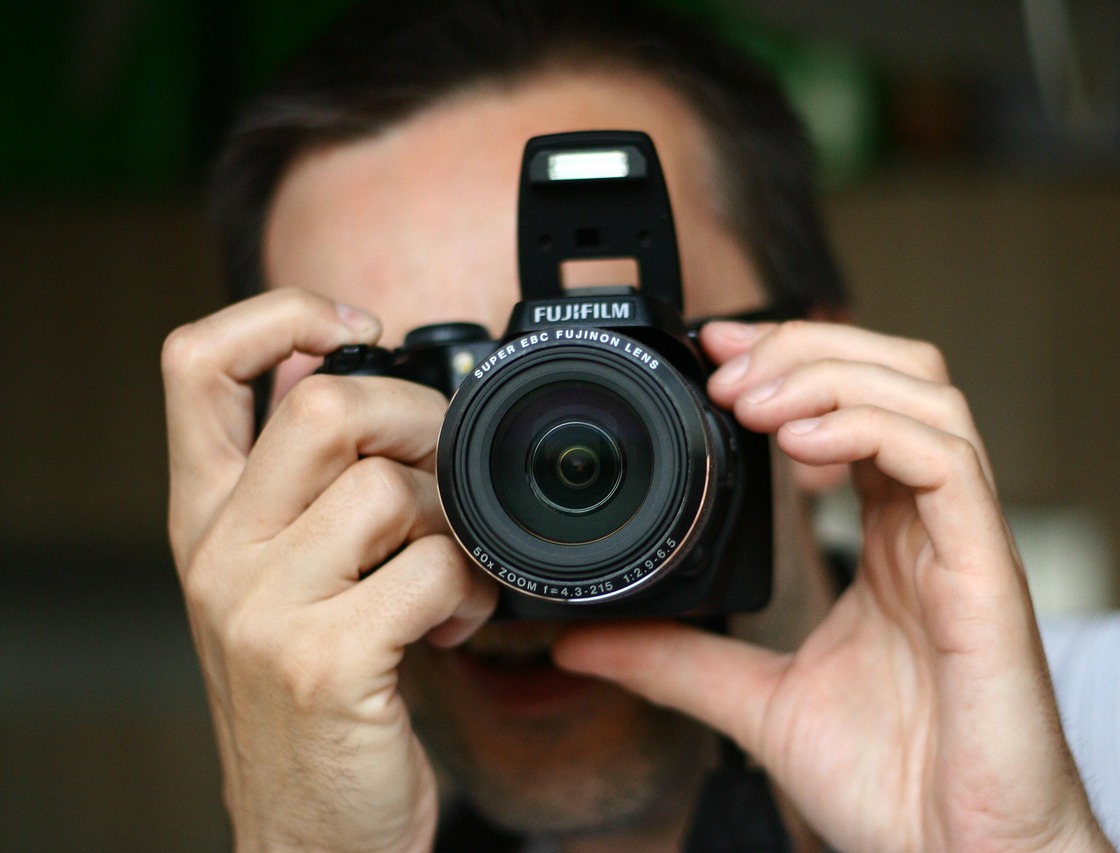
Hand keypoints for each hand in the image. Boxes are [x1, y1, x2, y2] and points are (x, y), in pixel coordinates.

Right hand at [162, 289, 495, 851]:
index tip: (356, 325)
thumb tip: (362, 377)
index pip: (195, 364)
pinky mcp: (324, 661)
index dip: (278, 313)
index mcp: (204, 518)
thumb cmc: (314, 696)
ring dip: (452, 521)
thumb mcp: (283, 581)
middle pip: (319, 403)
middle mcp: (218, 553)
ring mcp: (264, 608)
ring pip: (387, 489)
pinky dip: (470, 588)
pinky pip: (431, 572)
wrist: (306, 833)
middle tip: (444, 465)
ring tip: (451, 572)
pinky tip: (453, 623)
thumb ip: (307, 489)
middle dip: (415, 416)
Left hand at [556, 320, 1111, 851]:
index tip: (714, 354)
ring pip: (925, 396)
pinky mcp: (987, 571)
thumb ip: (678, 660)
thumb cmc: (894, 782)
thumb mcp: (757, 701)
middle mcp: (929, 525)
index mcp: (889, 540)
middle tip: (727, 365)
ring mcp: (962, 541)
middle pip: (897, 373)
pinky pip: (946, 460)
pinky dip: (870, 429)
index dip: (792, 364)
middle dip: (807, 348)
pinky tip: (801, 446)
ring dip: (829, 376)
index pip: (856, 407)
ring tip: (752, 402)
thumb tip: (583, 638)